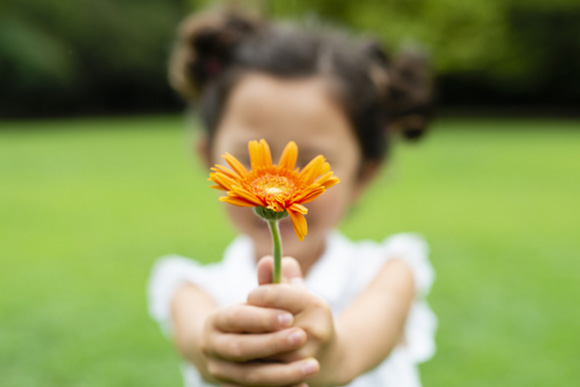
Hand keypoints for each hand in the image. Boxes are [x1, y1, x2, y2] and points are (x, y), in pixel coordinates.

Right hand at [199, 258, 319, 385]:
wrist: (239, 352)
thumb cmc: (257, 319)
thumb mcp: (264, 300)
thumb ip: (270, 282)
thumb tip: (272, 259)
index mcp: (216, 321)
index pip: (235, 318)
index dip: (261, 317)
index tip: (289, 316)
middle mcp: (212, 348)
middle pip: (240, 348)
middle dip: (272, 344)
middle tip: (302, 337)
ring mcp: (220, 373)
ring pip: (249, 376)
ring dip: (282, 374)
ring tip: (312, 366)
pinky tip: (303, 385)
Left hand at [248, 257, 341, 385]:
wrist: (331, 359)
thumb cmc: (306, 318)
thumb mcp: (297, 295)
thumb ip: (278, 277)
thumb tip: (264, 260)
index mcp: (316, 306)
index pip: (275, 294)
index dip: (257, 294)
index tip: (251, 296)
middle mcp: (313, 332)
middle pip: (266, 322)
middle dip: (251, 319)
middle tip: (242, 317)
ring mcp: (304, 358)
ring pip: (262, 347)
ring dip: (247, 340)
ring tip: (240, 334)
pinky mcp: (294, 377)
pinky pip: (263, 367)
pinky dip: (251, 359)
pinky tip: (245, 354)